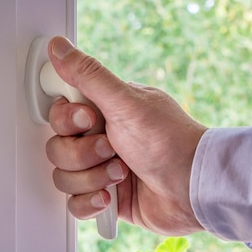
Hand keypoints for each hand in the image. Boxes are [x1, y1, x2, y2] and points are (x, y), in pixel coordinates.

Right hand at [45, 36, 206, 235]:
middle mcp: (98, 139)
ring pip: (63, 177)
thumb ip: (89, 75)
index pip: (58, 113)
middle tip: (111, 149)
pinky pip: (74, 204)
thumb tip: (59, 47)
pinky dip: (90, 204)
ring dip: (92, 179)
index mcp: (102, 111)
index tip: (89, 119)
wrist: (195, 189)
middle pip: (56, 148)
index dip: (66, 120)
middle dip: (82, 154)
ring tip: (121, 174)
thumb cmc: (170, 142)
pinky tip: (110, 198)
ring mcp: (99, 170)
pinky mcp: (104, 199)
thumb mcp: (126, 102)